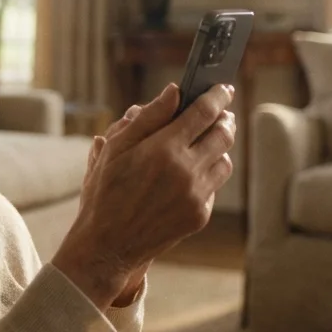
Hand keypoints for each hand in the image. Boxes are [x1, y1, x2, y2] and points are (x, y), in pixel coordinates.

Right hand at [53, 83, 235, 307]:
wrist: (107, 244)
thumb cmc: (106, 190)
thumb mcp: (117, 148)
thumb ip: (149, 117)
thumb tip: (174, 91)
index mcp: (164, 149)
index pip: (204, 112)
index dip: (217, 96)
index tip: (223, 87)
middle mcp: (186, 171)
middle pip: (223, 134)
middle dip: (225, 119)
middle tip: (220, 112)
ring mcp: (196, 195)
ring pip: (224, 160)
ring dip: (219, 147)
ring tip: (206, 141)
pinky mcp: (200, 215)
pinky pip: (214, 186)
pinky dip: (207, 174)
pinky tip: (191, 172)